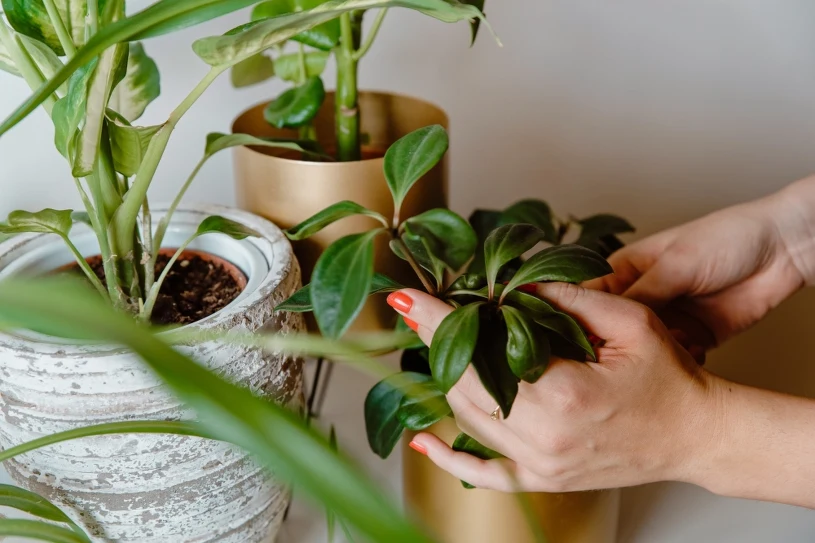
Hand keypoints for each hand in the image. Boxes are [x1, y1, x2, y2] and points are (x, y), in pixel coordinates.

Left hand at [388, 284, 723, 492]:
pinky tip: (425, 440)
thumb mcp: (628, 322)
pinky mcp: (544, 479)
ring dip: (446, 382)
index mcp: (565, 394)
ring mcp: (542, 465)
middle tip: (417, 312)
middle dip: (437, 344)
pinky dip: (451, 459)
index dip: (439, 322)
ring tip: (433, 346)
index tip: (408, 298)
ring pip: (470, 421)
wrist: (696, 435)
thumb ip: (568, 297)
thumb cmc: (670, 379)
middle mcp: (546, 437)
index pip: (482, 353)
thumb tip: (514, 283)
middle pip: (466, 387)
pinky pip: (487, 475)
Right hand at [587, 188, 809, 347]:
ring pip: (640, 349)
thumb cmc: (726, 238)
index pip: (587, 298)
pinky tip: (688, 356)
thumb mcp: (676, 264)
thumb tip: (602, 321)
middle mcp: (641, 297)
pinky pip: (673, 359)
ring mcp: (666, 319)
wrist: (782, 250)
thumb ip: (641, 295)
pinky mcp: (692, 337)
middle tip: (612, 360)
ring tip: (654, 361)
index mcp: (625, 271)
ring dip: (646, 358)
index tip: (569, 339)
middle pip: (610, 330)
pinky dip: (677, 364)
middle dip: (611, 346)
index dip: (575, 318)